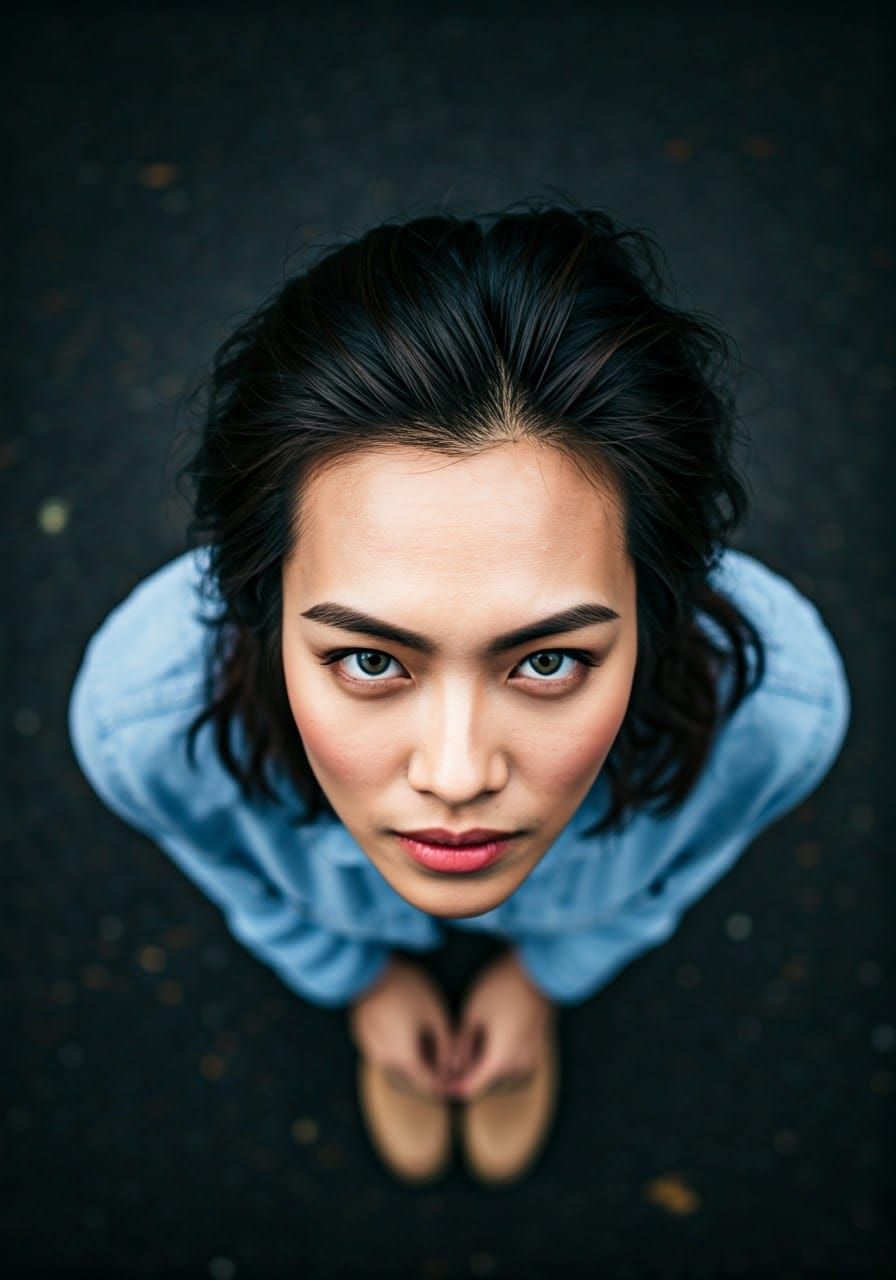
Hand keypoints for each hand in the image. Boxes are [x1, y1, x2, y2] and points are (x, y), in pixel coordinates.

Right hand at [347, 955, 455, 1098]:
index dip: (444, 1082)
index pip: (427, 1082)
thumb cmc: (408, 987)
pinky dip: (398, 1043)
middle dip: (430, 1067)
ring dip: (413, 1054)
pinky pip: (384, 1047)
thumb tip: (452, 1068)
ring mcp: (369, 1046)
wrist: (370, 967)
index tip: (457, 1076)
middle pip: (411, 1072)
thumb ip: (447, 1044)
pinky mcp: (361, 1035)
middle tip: (445, 1051)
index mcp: (403, 1056)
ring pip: (397, 1060)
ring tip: (429, 1036)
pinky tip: (408, 1026)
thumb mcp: (435, 1013)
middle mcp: (383, 1058)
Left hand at [443, 950, 555, 1101]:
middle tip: (451, 1062)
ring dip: (485, 1067)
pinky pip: (515, 1064)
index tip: (441, 1081)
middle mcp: (519, 1065)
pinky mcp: (538, 1047)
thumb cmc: (500, 987)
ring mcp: (531, 1057)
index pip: (473, 1087)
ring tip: (467, 1049)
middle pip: (488, 1082)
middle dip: (469, 1075)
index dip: (454, 1087)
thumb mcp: (472, 1013)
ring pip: (502, 1074)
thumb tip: (454, 1066)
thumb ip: (461, 1045)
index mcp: (500, 1060)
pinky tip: (488, 1042)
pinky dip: (500, 1059)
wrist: (537, 970)